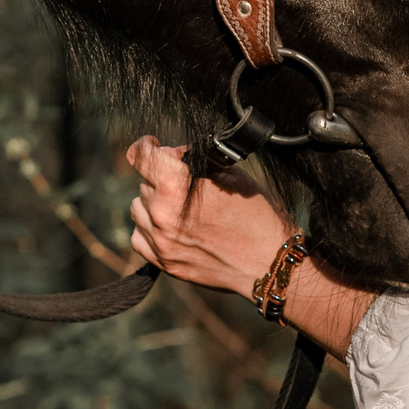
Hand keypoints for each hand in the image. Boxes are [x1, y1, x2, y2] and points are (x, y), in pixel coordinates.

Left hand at [123, 135, 289, 298]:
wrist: (270, 263)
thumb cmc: (258, 217)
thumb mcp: (232, 175)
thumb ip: (197, 162)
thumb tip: (176, 156)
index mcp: (176, 189)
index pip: (141, 156)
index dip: (147, 146)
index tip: (152, 145)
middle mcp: (162, 216)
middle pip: (144, 181)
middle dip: (162, 176)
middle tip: (187, 181)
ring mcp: (161, 243)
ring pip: (139, 208)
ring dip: (155, 202)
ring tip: (181, 205)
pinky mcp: (163, 262)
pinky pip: (140, 235)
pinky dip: (151, 227)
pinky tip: (173, 225)